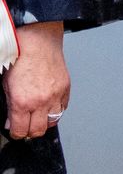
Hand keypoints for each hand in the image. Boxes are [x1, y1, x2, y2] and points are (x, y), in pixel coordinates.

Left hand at [3, 21, 69, 138]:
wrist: (37, 40)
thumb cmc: (20, 56)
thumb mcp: (6, 84)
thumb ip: (9, 105)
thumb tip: (11, 119)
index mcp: (22, 101)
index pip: (20, 131)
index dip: (16, 133)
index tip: (15, 131)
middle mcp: (40, 102)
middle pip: (38, 131)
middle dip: (30, 131)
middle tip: (25, 127)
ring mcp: (55, 96)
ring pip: (52, 122)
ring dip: (44, 122)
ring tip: (37, 117)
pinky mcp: (65, 89)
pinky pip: (63, 108)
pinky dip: (55, 110)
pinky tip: (48, 105)